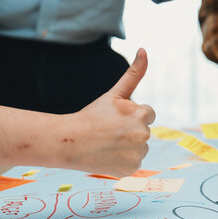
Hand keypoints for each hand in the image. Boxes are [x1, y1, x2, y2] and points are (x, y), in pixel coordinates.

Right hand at [59, 48, 154, 175]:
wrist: (70, 142)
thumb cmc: (91, 116)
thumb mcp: (113, 94)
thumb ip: (133, 74)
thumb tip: (144, 50)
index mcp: (140, 115)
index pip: (148, 113)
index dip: (130, 115)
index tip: (115, 118)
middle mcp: (142, 135)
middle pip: (144, 131)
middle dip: (130, 130)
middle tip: (108, 131)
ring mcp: (137, 154)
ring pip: (140, 147)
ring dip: (128, 146)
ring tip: (108, 143)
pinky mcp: (131, 169)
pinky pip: (134, 162)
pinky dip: (124, 160)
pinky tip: (109, 156)